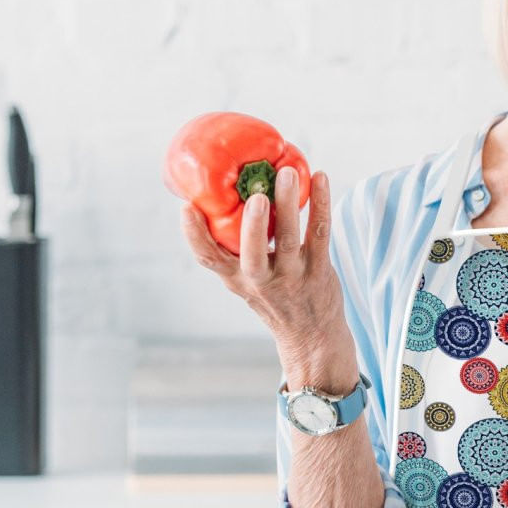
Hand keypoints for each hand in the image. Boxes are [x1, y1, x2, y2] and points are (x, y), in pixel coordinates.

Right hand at [180, 165, 346, 344]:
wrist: (312, 334)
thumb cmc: (274, 296)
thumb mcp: (245, 280)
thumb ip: (233, 249)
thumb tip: (214, 197)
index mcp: (237, 278)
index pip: (209, 259)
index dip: (194, 235)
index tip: (186, 207)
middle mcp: (262, 280)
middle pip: (253, 255)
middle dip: (253, 226)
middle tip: (255, 196)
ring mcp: (293, 276)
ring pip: (291, 239)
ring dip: (289, 205)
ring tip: (288, 173)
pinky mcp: (320, 270)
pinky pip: (320, 234)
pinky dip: (321, 204)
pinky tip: (321, 178)